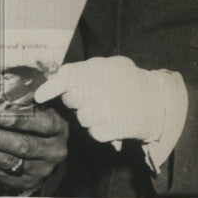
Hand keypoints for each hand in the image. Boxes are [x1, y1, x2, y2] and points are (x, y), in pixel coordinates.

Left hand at [0, 106, 67, 192]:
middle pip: (22, 146)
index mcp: (58, 129)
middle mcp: (53, 152)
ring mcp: (40, 170)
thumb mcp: (41, 108)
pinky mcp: (25, 182)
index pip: (44, 124)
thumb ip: (25, 101)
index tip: (1, 117)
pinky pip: (0, 172)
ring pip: (7, 161)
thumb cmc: (39, 120)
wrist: (48, 151)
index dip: (23, 121)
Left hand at [34, 56, 181, 146]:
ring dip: (90, 114)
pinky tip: (113, 120)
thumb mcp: (109, 64)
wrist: (159, 101)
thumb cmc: (131, 80)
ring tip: (108, 107)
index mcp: (94, 71)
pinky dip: (101, 129)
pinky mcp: (110, 130)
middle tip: (93, 95)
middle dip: (77, 99)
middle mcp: (95, 91)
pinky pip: (94, 133)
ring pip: (82, 118)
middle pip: (71, 100)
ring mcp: (102, 112)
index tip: (37, 97)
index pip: (63, 78)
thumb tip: (59, 75)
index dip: (48, 88)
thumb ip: (84, 69)